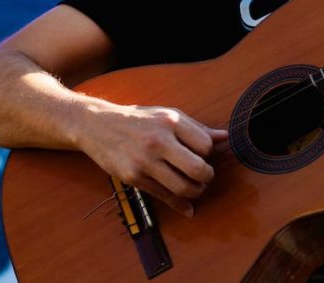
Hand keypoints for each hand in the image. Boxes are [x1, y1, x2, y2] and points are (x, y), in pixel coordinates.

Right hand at [78, 103, 227, 217]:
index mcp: (170, 122)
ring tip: (195, 187)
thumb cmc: (138, 119)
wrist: (97, 125)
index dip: (208, 154)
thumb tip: (225, 136)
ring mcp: (144, 161)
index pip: (205, 145)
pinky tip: (187, 208)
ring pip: (182, 187)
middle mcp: (158, 141)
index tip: (202, 155)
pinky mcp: (133, 177)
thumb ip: (197, 127)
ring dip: (195, 192)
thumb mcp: (168, 115)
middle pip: (197, 169)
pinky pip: (163, 196)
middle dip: (207, 177)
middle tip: (204, 176)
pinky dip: (179, 205)